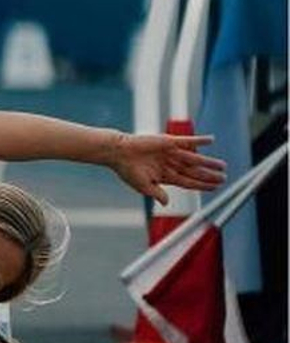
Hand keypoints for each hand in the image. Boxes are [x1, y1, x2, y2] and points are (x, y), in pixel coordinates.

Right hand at [110, 132, 227, 203]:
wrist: (118, 152)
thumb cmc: (127, 170)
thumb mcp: (142, 186)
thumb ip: (157, 193)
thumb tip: (166, 202)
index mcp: (165, 176)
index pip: (188, 182)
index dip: (201, 185)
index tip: (214, 187)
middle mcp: (170, 164)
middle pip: (194, 171)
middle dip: (209, 175)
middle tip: (224, 178)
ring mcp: (171, 153)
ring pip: (194, 158)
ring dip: (208, 162)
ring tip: (222, 166)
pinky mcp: (169, 141)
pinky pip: (188, 140)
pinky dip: (199, 140)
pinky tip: (211, 140)